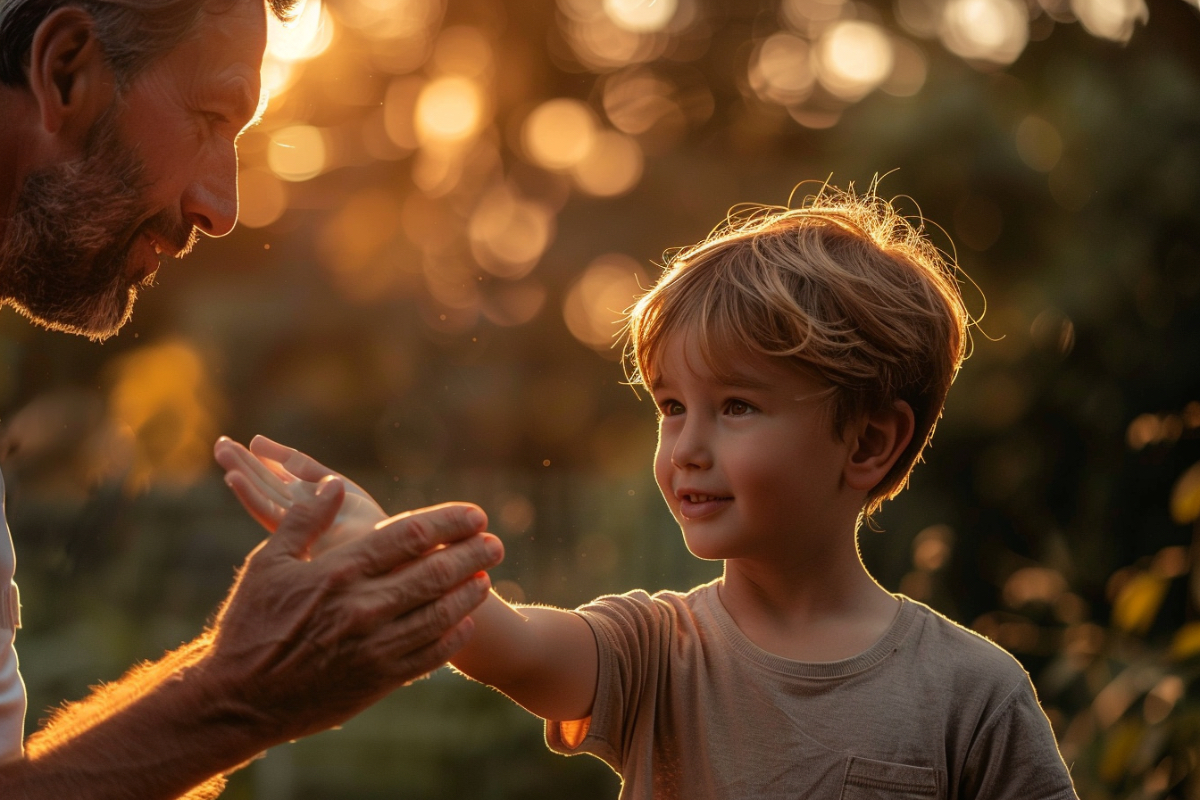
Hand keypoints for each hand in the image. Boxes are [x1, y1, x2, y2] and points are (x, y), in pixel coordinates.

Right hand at [201, 436, 504, 743]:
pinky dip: (453, 636)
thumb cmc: (249, 625)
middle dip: (472, 555)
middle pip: (434, 574)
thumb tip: (334, 483)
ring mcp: (374, 648)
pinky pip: (428, 656)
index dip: (448, 522)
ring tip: (487, 578)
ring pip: (440, 615)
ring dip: (469, 594)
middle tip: (496, 543)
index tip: (475, 514)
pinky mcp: (378, 681)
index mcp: (338, 573)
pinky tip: (465, 622)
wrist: (238, 701)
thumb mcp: (267, 563)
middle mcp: (363, 609)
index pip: (408, 537)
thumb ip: (305, 521)